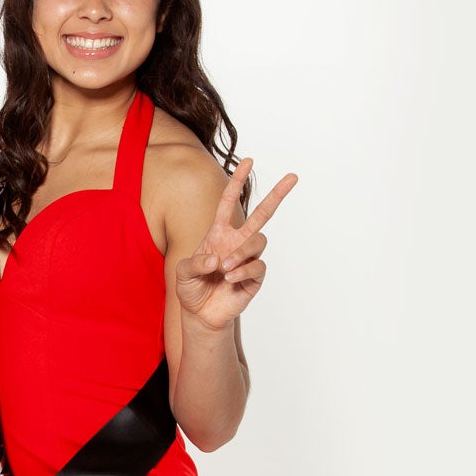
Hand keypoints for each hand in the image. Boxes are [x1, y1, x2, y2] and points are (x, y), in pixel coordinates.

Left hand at [175, 159, 297, 330]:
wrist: (201, 314)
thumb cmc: (192, 289)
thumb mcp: (183, 274)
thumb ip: (194, 264)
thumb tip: (216, 259)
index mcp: (219, 233)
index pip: (229, 202)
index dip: (237, 182)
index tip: (248, 160)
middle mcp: (237, 242)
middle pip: (263, 214)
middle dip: (277, 195)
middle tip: (293, 176)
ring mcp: (248, 259)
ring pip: (258, 242)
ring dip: (242, 253)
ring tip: (225, 268)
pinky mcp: (255, 277)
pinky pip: (257, 267)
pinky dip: (243, 271)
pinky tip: (230, 280)